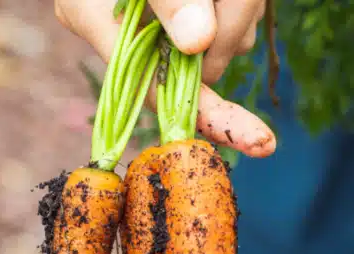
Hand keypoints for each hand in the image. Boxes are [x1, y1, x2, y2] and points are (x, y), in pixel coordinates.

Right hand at [55, 0, 275, 156]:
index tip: (256, 140)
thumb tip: (198, 43)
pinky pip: (235, 21)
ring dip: (243, 5)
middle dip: (234, 25)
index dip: (209, 116)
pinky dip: (243, 1)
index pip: (157, 91)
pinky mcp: (190, 13)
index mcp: (97, 20)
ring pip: (228, 40)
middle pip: (204, 63)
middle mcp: (128, 31)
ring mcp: (163, 24)